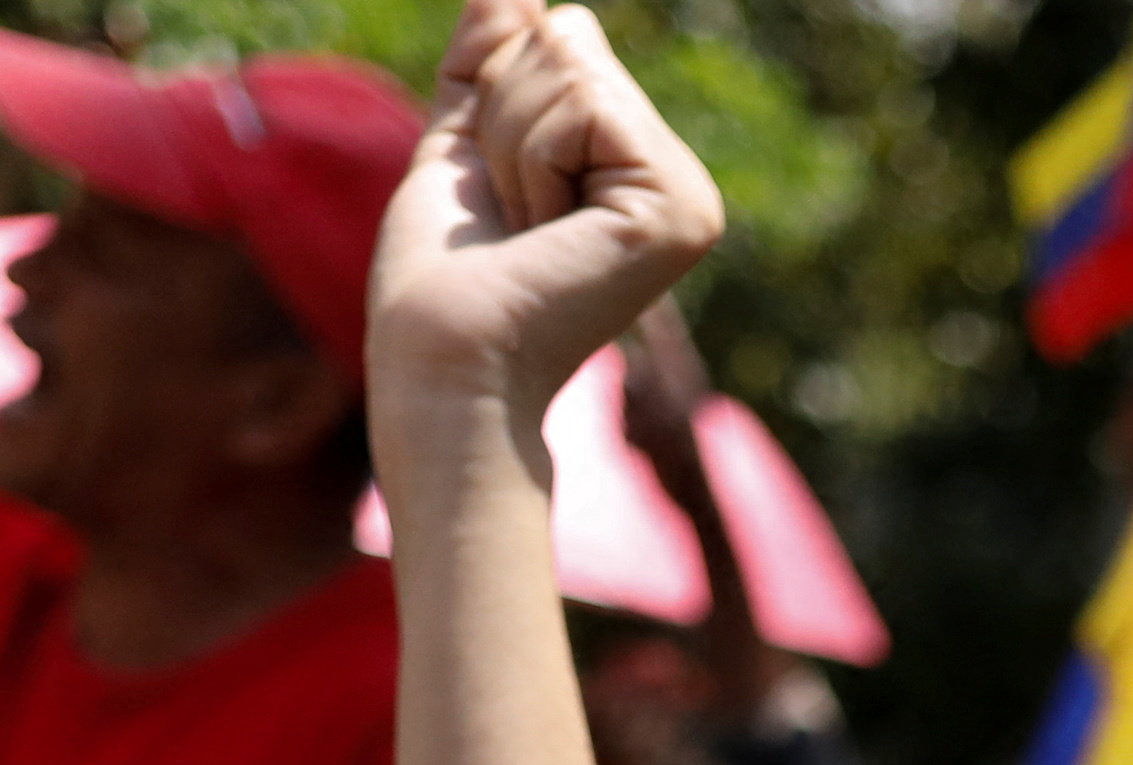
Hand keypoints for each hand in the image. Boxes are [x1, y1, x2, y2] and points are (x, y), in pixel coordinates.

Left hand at [366, 0, 722, 426]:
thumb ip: (493, 65)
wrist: (445, 360)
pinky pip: (582, 106)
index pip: (566, 37)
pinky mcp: (679, 208)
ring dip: (513, 143)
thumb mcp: (464, 144)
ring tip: (526, 230)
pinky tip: (545, 233)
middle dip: (506, 114)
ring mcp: (689, 196)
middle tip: (509, 216)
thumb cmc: (443, 277)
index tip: (501, 197)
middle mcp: (680, 180)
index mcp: (639, 169)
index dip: (500, 95)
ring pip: (574, 64)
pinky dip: (531, 159)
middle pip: (572, 37)